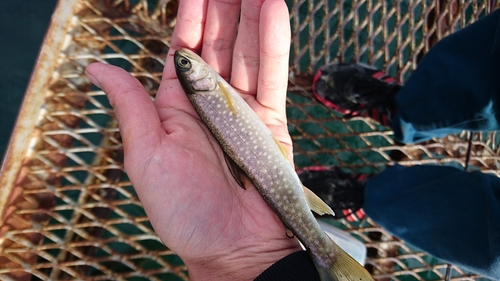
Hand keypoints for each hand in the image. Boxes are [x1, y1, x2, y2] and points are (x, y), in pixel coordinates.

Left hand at [85, 0, 298, 279]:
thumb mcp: (145, 156)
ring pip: (247, 51)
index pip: (184, 49)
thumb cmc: (183, 211)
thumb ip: (132, 106)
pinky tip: (272, 9)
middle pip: (219, 43)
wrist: (232, 249)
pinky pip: (272, 75)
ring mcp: (245, 109)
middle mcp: (212, 103)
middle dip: (224, 7)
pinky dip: (272, 42)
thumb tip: (98, 67)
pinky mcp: (272, 122)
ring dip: (250, 14)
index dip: (189, 16)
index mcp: (178, 107)